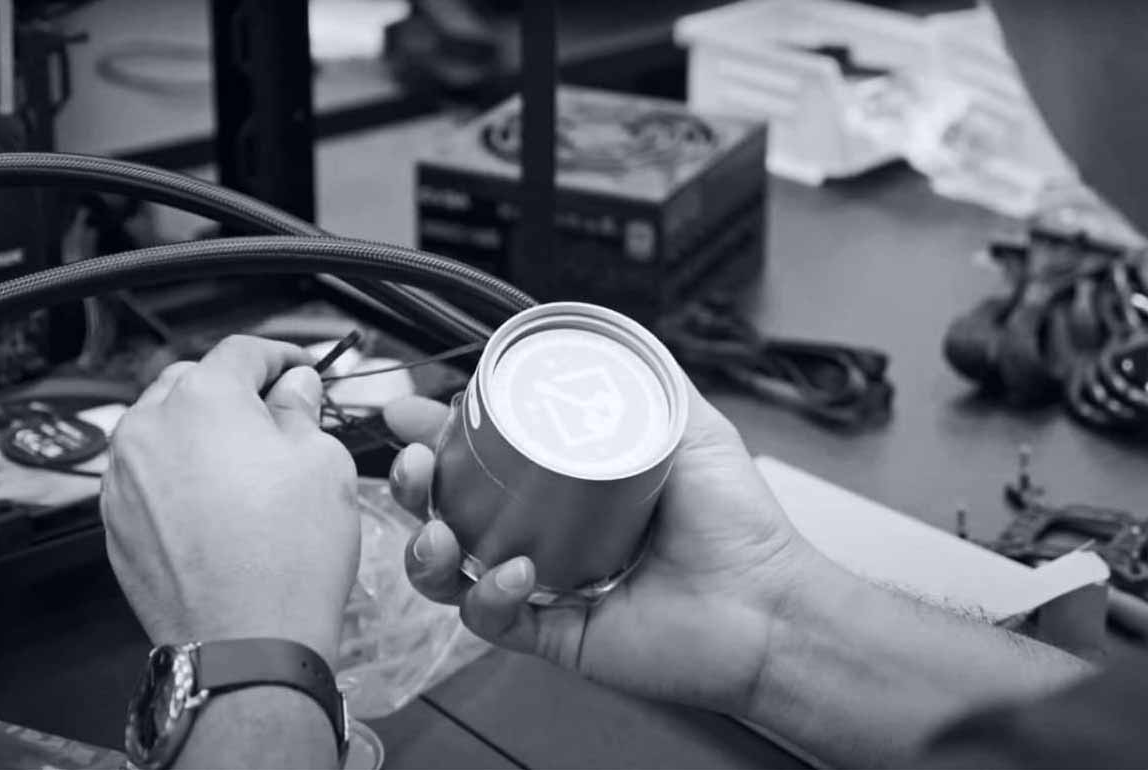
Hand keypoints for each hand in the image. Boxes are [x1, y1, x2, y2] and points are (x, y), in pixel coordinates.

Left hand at [102, 335, 359, 667]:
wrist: (247, 640)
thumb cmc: (291, 555)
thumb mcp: (323, 463)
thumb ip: (301, 411)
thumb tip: (293, 389)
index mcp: (204, 399)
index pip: (242, 351)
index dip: (281, 355)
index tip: (300, 369)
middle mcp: (150, 428)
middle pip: (193, 382)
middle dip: (236, 390)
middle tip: (278, 417)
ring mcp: (124, 477)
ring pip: (164, 428)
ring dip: (202, 432)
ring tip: (246, 465)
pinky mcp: (116, 521)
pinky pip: (148, 475)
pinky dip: (180, 474)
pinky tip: (219, 504)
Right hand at [383, 385, 817, 714]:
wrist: (767, 603)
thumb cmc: (738, 522)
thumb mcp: (689, 426)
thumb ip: (650, 377)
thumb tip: (611, 334)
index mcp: (565, 484)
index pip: (483, 454)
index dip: (438, 434)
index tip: (409, 411)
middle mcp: (546, 532)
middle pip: (451, 508)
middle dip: (415, 485)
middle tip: (414, 467)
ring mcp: (545, 584)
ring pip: (452, 569)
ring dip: (426, 547)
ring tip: (439, 531)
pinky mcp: (552, 633)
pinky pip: (491, 620)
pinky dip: (486, 596)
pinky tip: (512, 572)